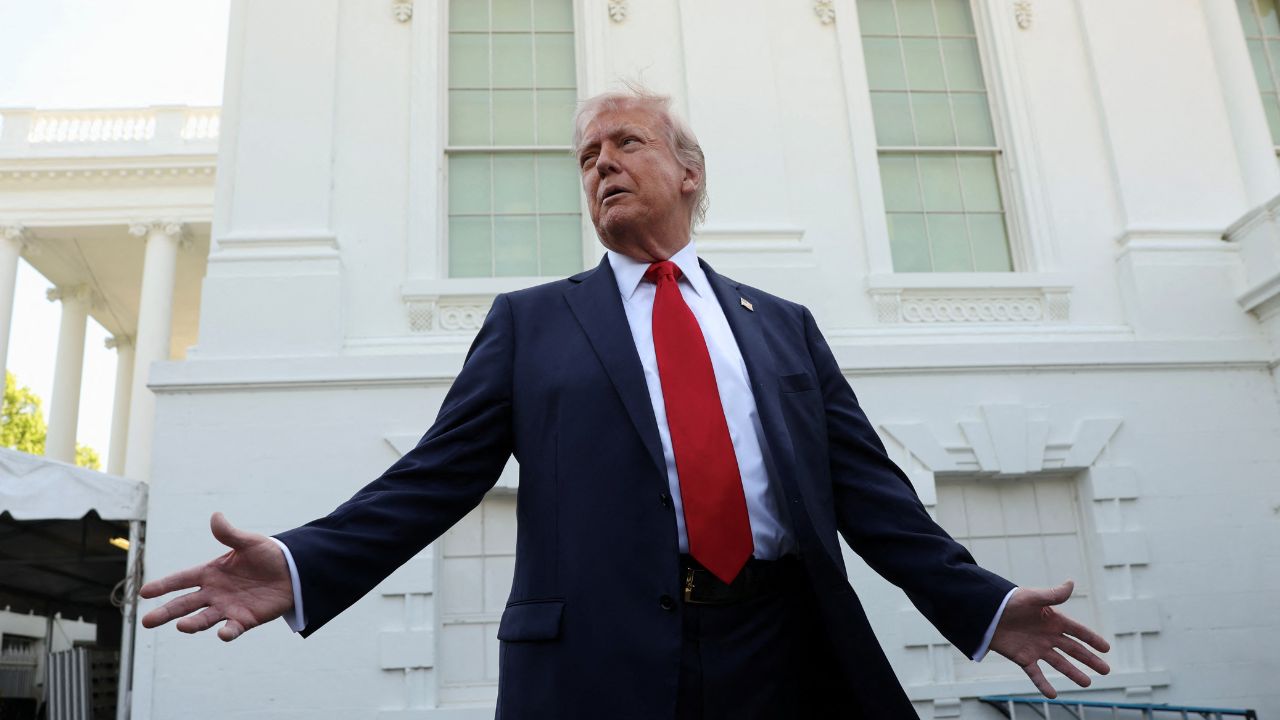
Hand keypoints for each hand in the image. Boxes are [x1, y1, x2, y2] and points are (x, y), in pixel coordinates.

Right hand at [140, 512, 294, 640]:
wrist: (293, 572)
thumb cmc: (267, 555)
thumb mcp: (249, 542)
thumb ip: (230, 534)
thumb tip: (216, 516)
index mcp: (210, 573)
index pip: (181, 579)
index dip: (163, 585)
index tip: (144, 593)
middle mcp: (214, 592)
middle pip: (184, 604)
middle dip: (166, 612)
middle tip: (146, 622)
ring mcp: (227, 608)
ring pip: (203, 619)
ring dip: (192, 624)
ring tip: (181, 626)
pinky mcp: (244, 620)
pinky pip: (232, 629)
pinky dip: (227, 632)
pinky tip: (222, 633)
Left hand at [989, 580, 1110, 697]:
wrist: (985, 612)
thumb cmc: (1009, 601)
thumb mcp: (1032, 597)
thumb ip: (1052, 595)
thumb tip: (1071, 583)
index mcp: (1052, 620)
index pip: (1077, 631)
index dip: (1092, 639)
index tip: (1107, 648)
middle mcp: (1047, 635)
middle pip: (1073, 649)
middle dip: (1089, 659)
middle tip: (1106, 670)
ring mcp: (1036, 648)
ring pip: (1059, 663)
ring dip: (1073, 673)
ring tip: (1087, 683)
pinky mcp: (1023, 657)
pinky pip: (1036, 673)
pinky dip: (1043, 684)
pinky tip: (1053, 694)